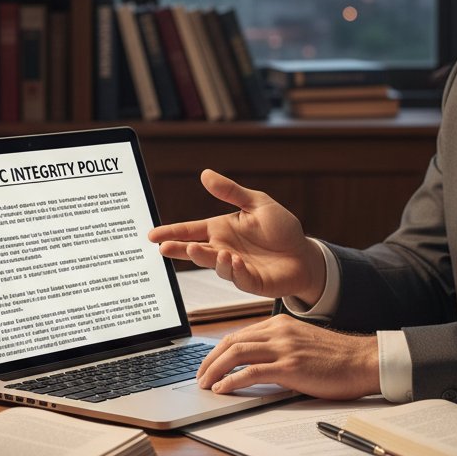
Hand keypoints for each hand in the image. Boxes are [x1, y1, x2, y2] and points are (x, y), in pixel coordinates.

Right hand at [148, 170, 325, 302]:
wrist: (305, 254)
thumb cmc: (281, 228)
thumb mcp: (257, 203)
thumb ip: (231, 192)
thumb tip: (205, 173)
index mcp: (222, 229)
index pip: (191, 230)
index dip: (172, 232)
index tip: (151, 235)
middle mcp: (223, 249)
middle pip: (196, 251)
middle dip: (179, 250)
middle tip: (164, 249)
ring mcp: (235, 267)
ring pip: (214, 265)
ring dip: (209, 259)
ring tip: (210, 251)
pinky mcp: (250, 281)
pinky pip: (238, 278)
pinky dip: (234, 271)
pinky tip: (234, 261)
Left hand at [197, 314, 381, 399]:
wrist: (363, 360)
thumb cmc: (337, 358)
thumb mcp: (303, 343)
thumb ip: (279, 348)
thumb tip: (254, 366)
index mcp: (281, 323)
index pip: (239, 335)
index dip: (218, 351)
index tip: (207, 365)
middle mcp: (280, 331)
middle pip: (232, 342)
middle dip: (210, 361)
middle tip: (199, 377)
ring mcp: (285, 348)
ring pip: (237, 353)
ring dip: (215, 370)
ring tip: (204, 384)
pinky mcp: (291, 367)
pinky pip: (252, 372)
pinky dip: (232, 380)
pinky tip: (222, 389)